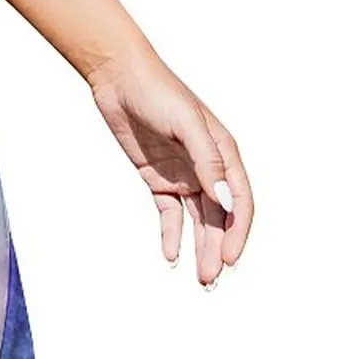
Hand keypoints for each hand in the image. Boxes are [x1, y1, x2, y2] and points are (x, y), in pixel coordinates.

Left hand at [85, 46, 252, 287]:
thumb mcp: (186, 124)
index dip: (239, 232)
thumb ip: (208, 162)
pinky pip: (169, 213)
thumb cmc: (158, 92)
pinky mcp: (157, 179)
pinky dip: (171, 235)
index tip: (231, 260)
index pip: (240, 202)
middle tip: (212, 280)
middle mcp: (208, 168)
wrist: (118, 78)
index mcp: (224, 154)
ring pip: (197, 221)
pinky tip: (171, 256)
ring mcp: (183, 175)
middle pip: (219, 218)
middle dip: (218, 249)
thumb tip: (226, 200)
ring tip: (200, 279)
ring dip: (200, 248)